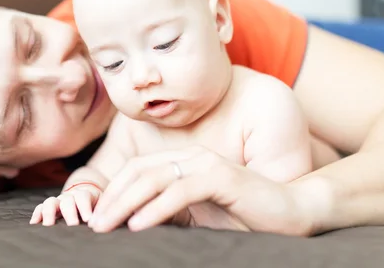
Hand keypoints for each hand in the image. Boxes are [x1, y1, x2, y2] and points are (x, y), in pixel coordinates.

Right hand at [30, 184, 100, 225]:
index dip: (85, 207)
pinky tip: (34, 223)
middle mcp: (70, 196)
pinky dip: (37, 213)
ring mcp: (59, 201)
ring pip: (51, 202)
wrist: (86, 194)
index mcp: (85, 194)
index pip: (83, 197)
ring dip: (49, 213)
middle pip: (67, 201)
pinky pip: (40, 207)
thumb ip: (101, 212)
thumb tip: (103, 223)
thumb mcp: (101, 205)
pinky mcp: (50, 207)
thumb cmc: (96, 204)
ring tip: (48, 225)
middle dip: (69, 213)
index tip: (88, 219)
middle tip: (72, 225)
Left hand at [88, 145, 317, 235]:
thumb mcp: (198, 215)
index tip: (96, 217)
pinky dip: (156, 207)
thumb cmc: (243, 215)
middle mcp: (192, 157)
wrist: (292, 212)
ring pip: (154, 178)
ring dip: (125, 203)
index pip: (138, 170)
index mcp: (184, 162)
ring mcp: (207, 164)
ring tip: (105, 226)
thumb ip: (170, 213)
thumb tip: (133, 224)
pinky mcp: (222, 178)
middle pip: (139, 171)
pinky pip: (181, 191)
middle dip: (111, 198)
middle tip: (91, 225)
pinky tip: (138, 225)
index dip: (113, 191)